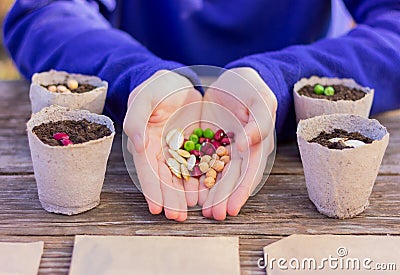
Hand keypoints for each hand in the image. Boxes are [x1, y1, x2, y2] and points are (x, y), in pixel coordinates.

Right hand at [124, 70, 201, 220]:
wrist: (180, 81)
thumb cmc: (158, 87)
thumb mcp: (145, 97)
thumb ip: (137, 118)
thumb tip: (136, 144)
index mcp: (146, 141)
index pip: (147, 169)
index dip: (151, 189)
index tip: (156, 208)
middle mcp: (162, 150)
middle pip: (165, 177)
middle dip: (170, 198)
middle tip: (177, 216)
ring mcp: (180, 150)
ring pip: (183, 175)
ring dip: (186, 193)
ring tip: (194, 209)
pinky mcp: (197, 145)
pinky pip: (200, 164)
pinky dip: (203, 178)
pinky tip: (208, 191)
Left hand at [199, 67, 276, 219]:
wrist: (231, 79)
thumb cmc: (250, 88)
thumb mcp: (260, 99)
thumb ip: (259, 120)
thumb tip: (246, 144)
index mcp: (256, 144)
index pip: (249, 172)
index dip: (241, 191)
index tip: (232, 208)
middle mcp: (240, 151)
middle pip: (232, 178)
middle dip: (223, 198)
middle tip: (213, 215)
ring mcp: (223, 149)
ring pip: (215, 174)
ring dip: (210, 193)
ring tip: (201, 210)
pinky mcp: (207, 143)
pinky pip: (200, 161)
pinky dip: (195, 175)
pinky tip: (187, 189)